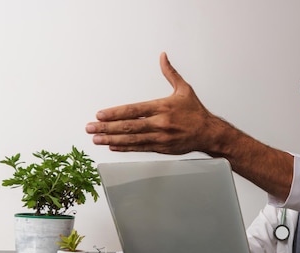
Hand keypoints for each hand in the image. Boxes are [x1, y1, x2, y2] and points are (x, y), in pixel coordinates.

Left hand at [86, 52, 224, 154]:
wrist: (209, 133)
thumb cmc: (196, 112)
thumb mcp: (184, 89)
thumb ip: (170, 73)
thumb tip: (163, 56)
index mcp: (163, 107)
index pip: (134, 110)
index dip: (115, 113)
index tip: (100, 115)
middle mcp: (160, 124)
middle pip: (128, 126)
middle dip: (107, 128)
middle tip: (90, 128)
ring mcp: (160, 138)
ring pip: (132, 139)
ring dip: (112, 139)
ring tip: (97, 138)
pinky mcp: (161, 148)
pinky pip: (140, 148)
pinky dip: (125, 148)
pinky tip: (113, 146)